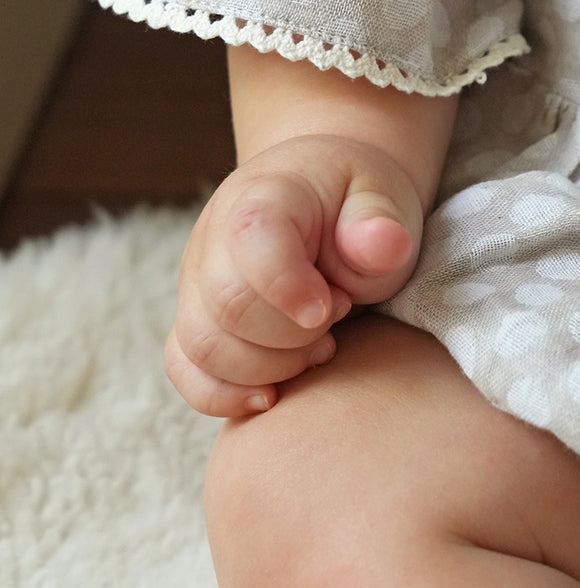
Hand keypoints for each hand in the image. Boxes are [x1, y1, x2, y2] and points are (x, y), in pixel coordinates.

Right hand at [166, 134, 423, 417]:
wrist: (324, 193)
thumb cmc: (355, 202)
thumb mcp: (383, 198)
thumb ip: (380, 222)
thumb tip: (385, 244)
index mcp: (264, 198)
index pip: (252, 242)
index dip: (290, 287)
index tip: (332, 308)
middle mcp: (214, 238)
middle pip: (227, 308)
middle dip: (292, 336)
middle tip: (337, 319)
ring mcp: (197, 282)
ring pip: (201, 348)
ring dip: (267, 368)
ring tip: (318, 347)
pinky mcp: (195, 319)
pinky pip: (185, 369)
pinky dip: (224, 394)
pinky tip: (273, 394)